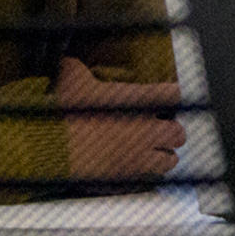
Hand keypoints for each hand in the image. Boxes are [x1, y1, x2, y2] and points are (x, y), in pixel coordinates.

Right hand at [55, 57, 185, 180]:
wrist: (56, 147)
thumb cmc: (63, 109)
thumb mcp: (70, 77)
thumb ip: (75, 66)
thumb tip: (67, 59)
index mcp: (137, 100)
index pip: (173, 94)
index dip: (172, 94)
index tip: (166, 96)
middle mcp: (145, 127)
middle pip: (178, 133)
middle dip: (172, 132)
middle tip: (161, 131)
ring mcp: (139, 154)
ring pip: (171, 160)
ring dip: (165, 156)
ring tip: (154, 153)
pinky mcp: (128, 175)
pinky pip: (151, 177)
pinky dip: (148, 173)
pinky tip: (136, 167)